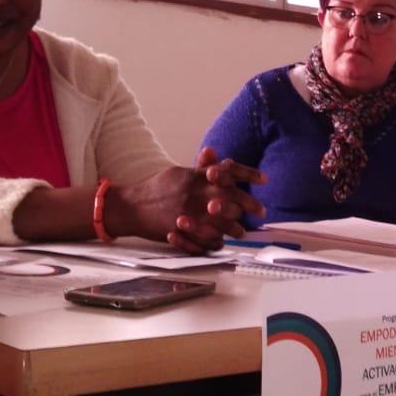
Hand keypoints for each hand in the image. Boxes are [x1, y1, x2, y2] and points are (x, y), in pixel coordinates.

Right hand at [133, 147, 264, 252]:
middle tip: (262, 211)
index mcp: (196, 176)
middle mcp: (195, 193)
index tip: (264, 179)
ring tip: (242, 231)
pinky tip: (223, 240)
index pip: (227, 171)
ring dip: (235, 227)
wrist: (131, 207)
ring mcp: (189, 212)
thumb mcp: (179, 173)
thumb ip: (200, 167)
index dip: (248, 174)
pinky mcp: (183, 230)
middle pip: (230, 197)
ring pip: (222, 221)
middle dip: (249, 204)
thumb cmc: (158, 189)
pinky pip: (205, 238)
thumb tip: (215, 155)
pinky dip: (216, 240)